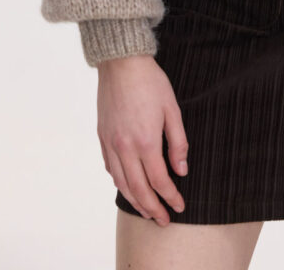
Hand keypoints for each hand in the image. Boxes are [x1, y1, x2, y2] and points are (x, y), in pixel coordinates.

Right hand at [96, 54, 187, 224]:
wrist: (121, 63)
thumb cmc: (150, 82)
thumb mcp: (172, 109)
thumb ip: (178, 142)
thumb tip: (181, 170)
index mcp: (145, 141)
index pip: (159, 180)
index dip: (170, 197)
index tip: (179, 206)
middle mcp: (125, 147)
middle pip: (139, 189)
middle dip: (153, 208)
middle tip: (164, 220)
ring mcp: (111, 143)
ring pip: (122, 183)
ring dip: (135, 201)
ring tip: (147, 210)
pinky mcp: (102, 136)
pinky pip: (110, 168)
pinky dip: (120, 182)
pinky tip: (128, 186)